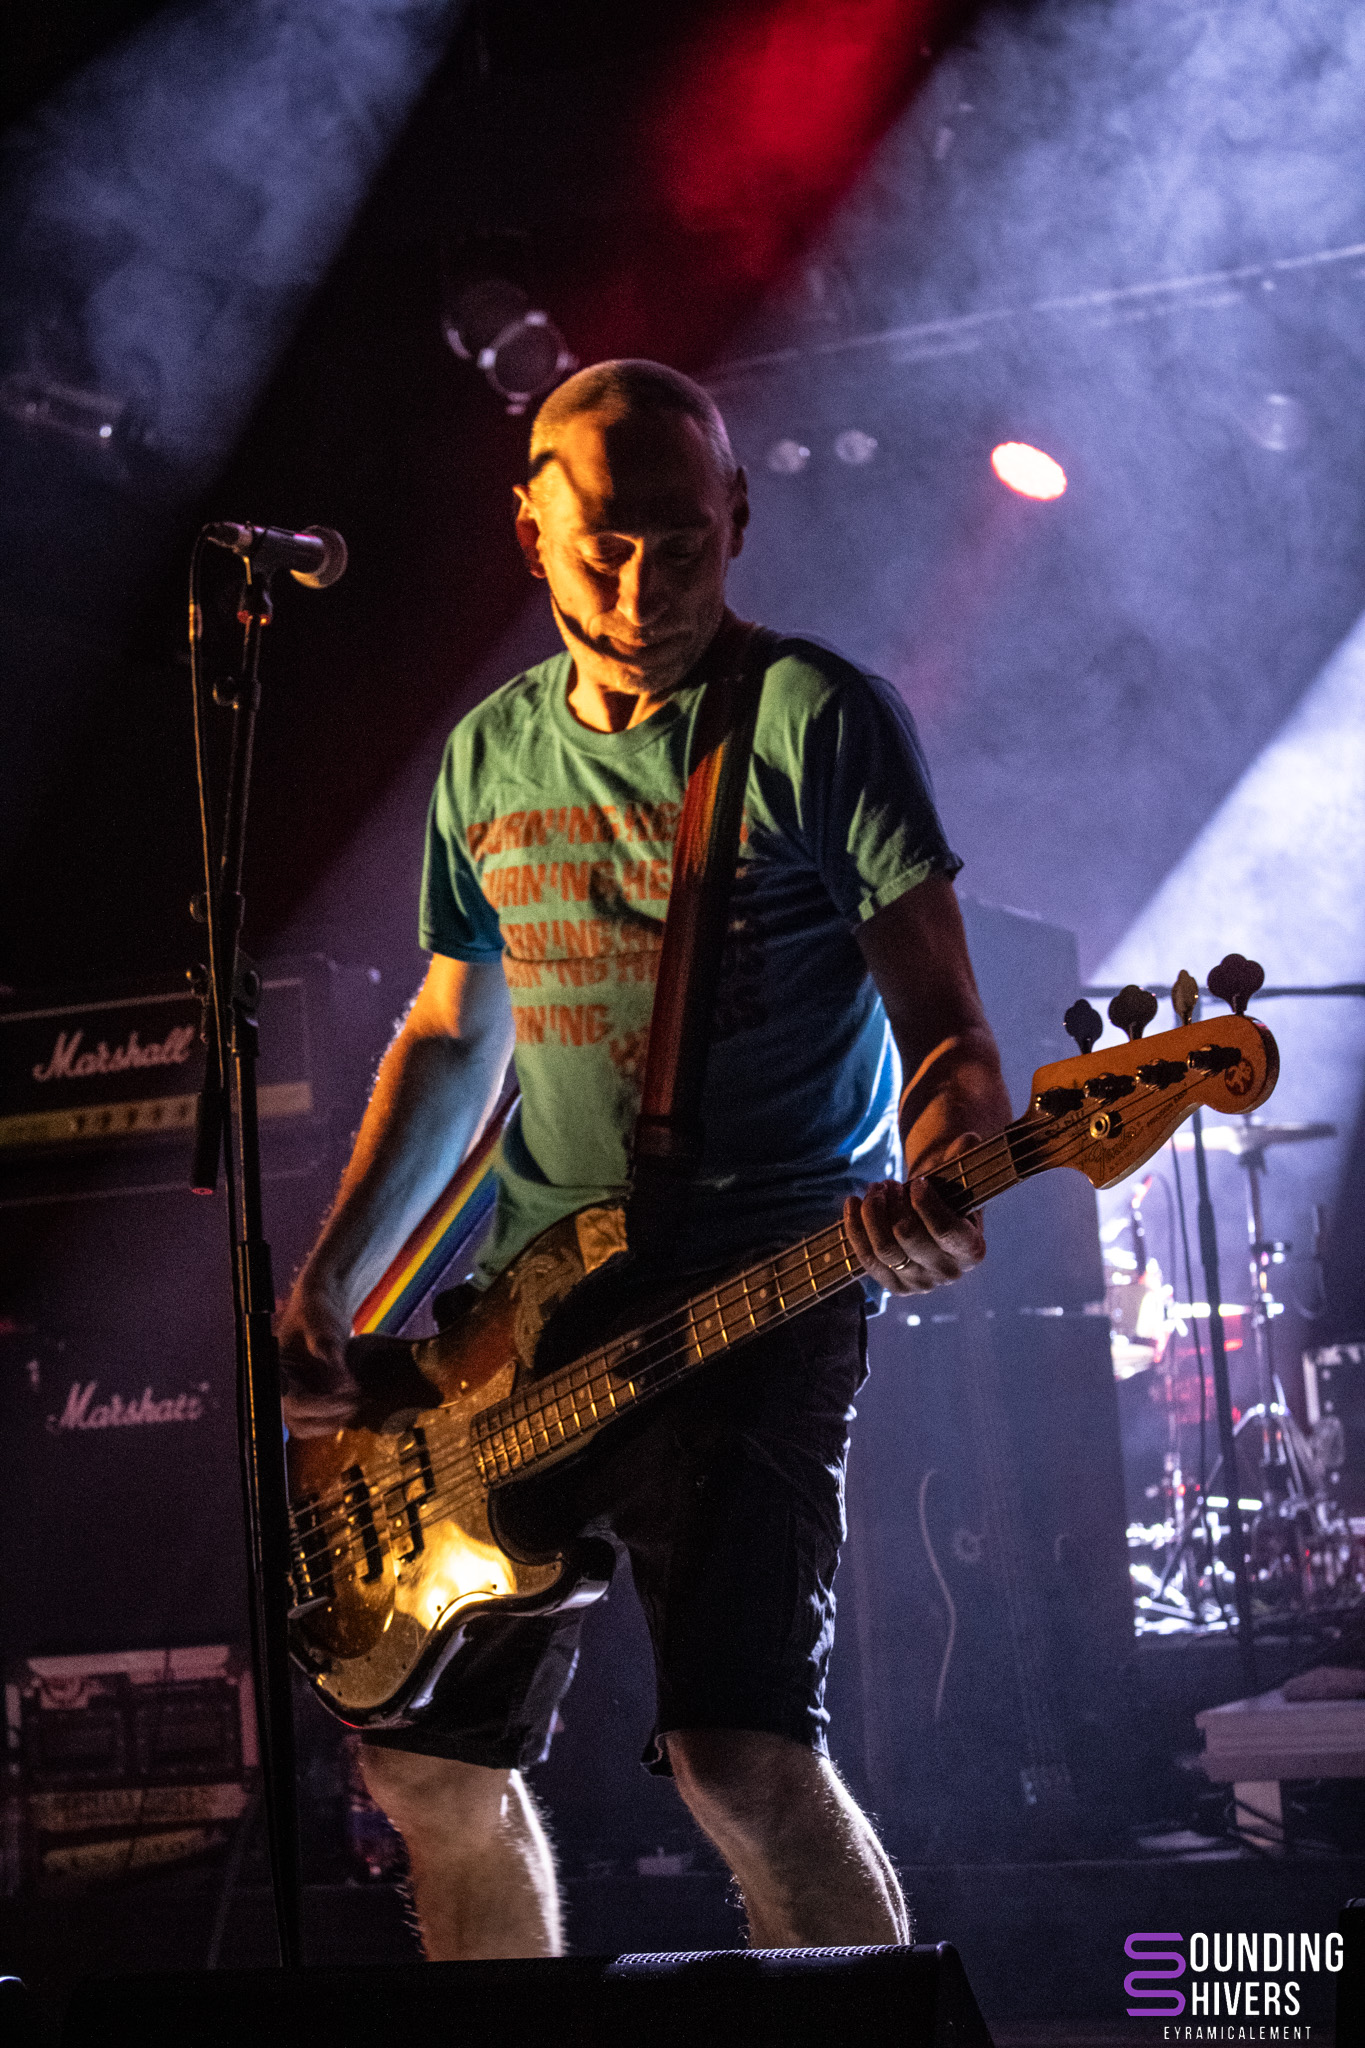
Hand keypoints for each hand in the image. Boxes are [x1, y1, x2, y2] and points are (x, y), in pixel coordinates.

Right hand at [276, 1271, 360, 1439]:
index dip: (321, 1407)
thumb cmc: (317, 1309)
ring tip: (360, 1402)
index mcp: (276, 1372)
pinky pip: (324, 1415)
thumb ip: (328, 1351)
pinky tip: (359, 1398)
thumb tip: (340, 1379)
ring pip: (312, 1424)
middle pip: (299, 1422)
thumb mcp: (322, 1326)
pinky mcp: (315, 1393)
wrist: (324, 1303)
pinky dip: (340, 1412)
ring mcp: (300, 1392)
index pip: (293, 1403)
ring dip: (335, 1419)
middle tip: (356, 1404)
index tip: (347, 1398)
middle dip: (328, 1419)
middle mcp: (284, 1387)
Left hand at [843, 1136, 985, 1295]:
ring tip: (874, 1189)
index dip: (926, 1205)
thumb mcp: (959, 1176)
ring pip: (885, 1250)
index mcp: (972, 1249)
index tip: (916, 1182)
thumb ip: (965, 1159)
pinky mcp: (894, 1286)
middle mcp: (949, 1272)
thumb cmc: (948, 1193)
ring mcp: (920, 1283)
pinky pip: (867, 1260)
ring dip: (872, 1214)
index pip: (946, 1232)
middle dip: (892, 1204)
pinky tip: (852, 1202)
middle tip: (887, 1183)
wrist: (931, 1217)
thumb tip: (968, 1141)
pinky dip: (855, 1229)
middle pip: (909, 1238)